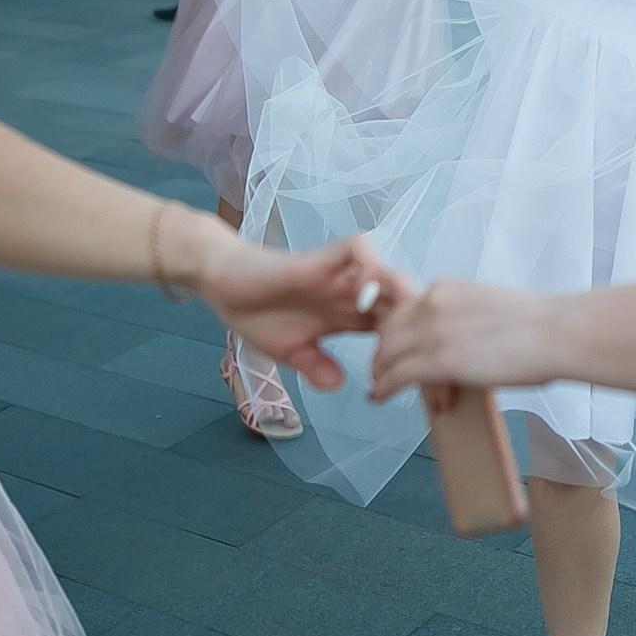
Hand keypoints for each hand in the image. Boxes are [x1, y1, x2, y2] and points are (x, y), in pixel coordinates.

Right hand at [196, 232, 394, 391]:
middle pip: (401, 299)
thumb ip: (316, 367)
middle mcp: (350, 294)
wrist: (223, 285)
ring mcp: (338, 275)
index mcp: (348, 317)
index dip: (407, 346)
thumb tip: (340, 387)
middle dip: (413, 321)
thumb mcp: (291, 351)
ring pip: (388, 271)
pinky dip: (369, 265)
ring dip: (397, 293)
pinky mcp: (321, 258)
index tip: (404, 374)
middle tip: (410, 349)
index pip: (394, 326)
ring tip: (390, 325)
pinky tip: (362, 297)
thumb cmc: (256, 315)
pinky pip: (358, 248)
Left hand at [368, 277, 566, 402]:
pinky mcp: (437, 361)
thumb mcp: (490, 306)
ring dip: (379, 371)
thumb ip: (465, 319)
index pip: (405, 309)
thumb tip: (461, 341)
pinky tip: (379, 396)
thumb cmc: (538, 324)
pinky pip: (396, 375)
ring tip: (379, 385)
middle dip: (382, 350)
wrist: (555, 332)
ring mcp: (432, 331)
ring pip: (386, 352)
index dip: (396, 330)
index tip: (396, 344)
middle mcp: (432, 303)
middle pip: (387, 328)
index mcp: (446, 288)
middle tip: (382, 368)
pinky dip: (383, 387)